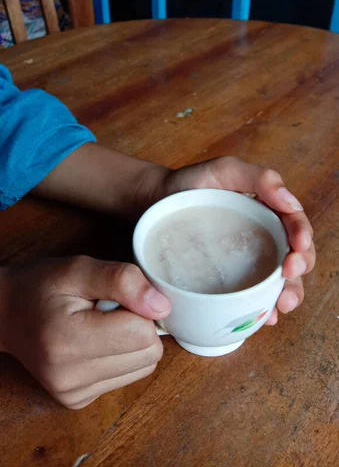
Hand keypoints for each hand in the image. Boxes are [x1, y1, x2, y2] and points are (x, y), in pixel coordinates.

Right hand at [0, 257, 170, 408]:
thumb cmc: (41, 287)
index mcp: (68, 341)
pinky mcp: (78, 401)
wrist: (6, 315)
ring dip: (131, 342)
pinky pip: (127, 378)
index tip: (114, 297)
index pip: (143, 333)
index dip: (139, 307)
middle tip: (106, 310)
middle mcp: (70, 377)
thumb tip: (162, 306)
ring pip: (143, 367)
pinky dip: (120, 357)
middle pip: (149, 354)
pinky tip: (94, 342)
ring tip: (98, 325)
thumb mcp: (79, 268)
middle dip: (138, 326)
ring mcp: (73, 394)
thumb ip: (123, 280)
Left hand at [160, 157, 314, 324]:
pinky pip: (253, 297)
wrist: (154, 203)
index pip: (296, 225)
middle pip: (295, 256)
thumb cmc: (190, 184)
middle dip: (300, 269)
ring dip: (289, 294)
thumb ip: (258, 177)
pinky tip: (265, 317)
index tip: (298, 248)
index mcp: (268, 212)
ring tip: (281, 305)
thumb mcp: (224, 170)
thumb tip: (290, 202)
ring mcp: (248, 261)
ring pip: (280, 281)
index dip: (303, 237)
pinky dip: (264, 309)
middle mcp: (263, 238)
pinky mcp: (230, 281)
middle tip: (289, 275)